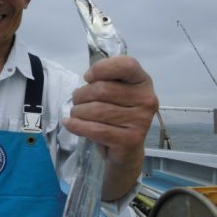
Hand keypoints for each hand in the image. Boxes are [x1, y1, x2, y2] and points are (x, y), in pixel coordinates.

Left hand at [63, 56, 158, 199]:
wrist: (126, 151)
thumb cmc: (116, 116)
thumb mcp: (114, 93)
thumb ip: (104, 79)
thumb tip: (89, 77)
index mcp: (143, 82)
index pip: (126, 64)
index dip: (101, 68)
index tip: (88, 78)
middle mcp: (147, 99)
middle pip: (103, 89)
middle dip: (81, 95)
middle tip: (76, 101)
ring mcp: (141, 121)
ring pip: (96, 110)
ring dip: (78, 111)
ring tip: (75, 113)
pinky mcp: (130, 140)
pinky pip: (96, 129)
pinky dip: (77, 126)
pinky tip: (70, 123)